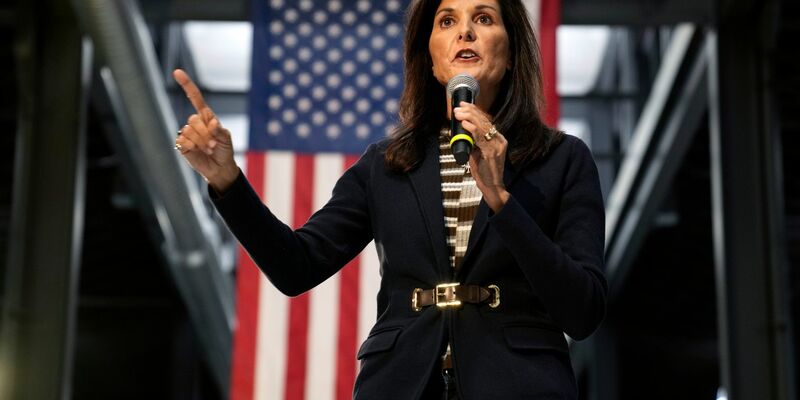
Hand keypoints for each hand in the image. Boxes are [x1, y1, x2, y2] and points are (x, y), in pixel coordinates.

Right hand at [173, 69, 237, 191]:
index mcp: (206, 116)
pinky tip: (199, 152)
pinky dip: (194, 147)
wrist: (220, 167)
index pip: (195, 97)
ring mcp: (187, 133)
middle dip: (206, 133)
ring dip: (202, 142)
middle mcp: (195, 123)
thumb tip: (211, 123)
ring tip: (209, 149)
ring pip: (189, 131)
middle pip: (193, 119)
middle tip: (214, 144)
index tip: (177, 72)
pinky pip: (183, 141)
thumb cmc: (224, 150)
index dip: (186, 85)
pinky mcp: (182, 144)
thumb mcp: (226, 138)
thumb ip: (219, 129)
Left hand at [453, 102, 509, 211]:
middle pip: (484, 120)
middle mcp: (499, 140)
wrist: (492, 187)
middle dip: (470, 112)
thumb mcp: (476, 153)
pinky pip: (481, 137)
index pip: (486, 120)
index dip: (474, 111)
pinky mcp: (492, 152)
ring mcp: (497, 146)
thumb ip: (472, 142)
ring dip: (469, 118)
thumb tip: (461, 132)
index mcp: (497, 139)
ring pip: (483, 126)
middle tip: (459, 107)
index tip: (464, 105)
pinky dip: (472, 129)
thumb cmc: (484, 172)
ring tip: (459, 113)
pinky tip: (465, 124)